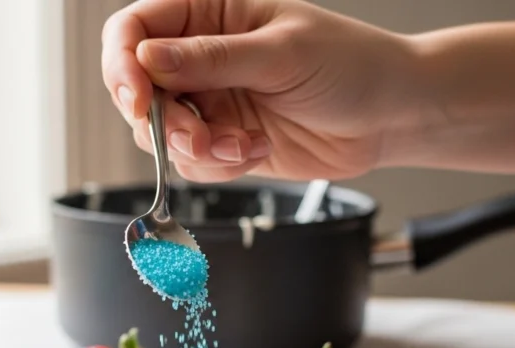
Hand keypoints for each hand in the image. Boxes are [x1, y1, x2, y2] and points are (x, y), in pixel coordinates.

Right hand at [101, 0, 418, 182]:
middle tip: (197, 139)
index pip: (134, 30)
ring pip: (160, 133)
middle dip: (164, 121)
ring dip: (194, 149)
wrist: (391, 116)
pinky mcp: (223, 140)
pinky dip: (218, 164)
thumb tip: (147, 59)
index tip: (139, 99)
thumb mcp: (282, 53)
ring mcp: (210, 100)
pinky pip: (192, 162)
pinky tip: (255, 151)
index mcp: (209, 12)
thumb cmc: (352, 64)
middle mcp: (200, 55)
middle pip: (138, 89)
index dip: (123, 64)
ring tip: (240, 146)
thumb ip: (212, 59)